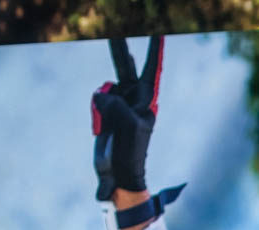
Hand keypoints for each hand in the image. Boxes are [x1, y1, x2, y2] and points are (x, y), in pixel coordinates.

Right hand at [92, 36, 163, 201]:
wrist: (119, 172)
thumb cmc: (129, 151)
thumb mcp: (125, 125)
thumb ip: (114, 103)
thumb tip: (101, 92)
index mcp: (147, 100)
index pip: (152, 70)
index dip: (154, 50)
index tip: (160, 32)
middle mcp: (134, 97)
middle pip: (126, 67)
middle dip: (121, 48)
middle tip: (116, 27)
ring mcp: (119, 102)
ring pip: (107, 87)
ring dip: (104, 105)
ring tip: (110, 128)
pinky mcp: (106, 109)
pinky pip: (98, 98)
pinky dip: (98, 108)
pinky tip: (104, 127)